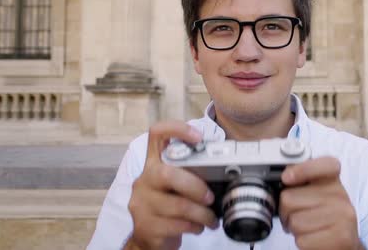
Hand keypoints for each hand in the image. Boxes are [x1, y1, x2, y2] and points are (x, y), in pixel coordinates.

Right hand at [125, 121, 218, 249]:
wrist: (147, 238)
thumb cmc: (167, 208)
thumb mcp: (174, 186)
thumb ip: (188, 174)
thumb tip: (225, 169)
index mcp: (153, 164)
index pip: (157, 134)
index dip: (177, 130)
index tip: (198, 137)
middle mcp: (144, 180)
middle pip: (166, 174)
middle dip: (195, 186)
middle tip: (210, 197)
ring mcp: (142, 203)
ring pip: (178, 205)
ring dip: (202, 213)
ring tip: (211, 219)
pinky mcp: (145, 226)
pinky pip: (177, 225)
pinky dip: (194, 226)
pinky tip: (198, 227)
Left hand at [279, 157, 362, 249]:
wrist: (345, 242)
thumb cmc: (324, 218)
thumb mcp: (317, 194)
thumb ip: (302, 182)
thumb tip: (285, 176)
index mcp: (333, 181)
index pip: (324, 165)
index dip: (302, 169)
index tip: (287, 177)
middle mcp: (341, 196)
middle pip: (290, 198)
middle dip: (286, 212)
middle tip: (298, 215)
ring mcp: (343, 217)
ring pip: (295, 221)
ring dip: (294, 229)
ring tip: (307, 228)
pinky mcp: (341, 237)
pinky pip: (302, 240)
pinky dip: (302, 243)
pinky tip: (313, 239)